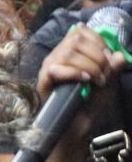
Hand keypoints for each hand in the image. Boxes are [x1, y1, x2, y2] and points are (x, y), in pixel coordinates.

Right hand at [38, 22, 125, 144]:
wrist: (75, 129)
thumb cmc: (89, 106)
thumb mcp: (108, 86)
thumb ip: (114, 71)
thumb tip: (119, 55)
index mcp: (72, 54)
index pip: (80, 31)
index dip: (98, 40)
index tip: (108, 57)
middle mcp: (58, 58)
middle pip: (74, 38)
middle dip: (96, 52)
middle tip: (105, 71)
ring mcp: (48, 69)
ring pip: (66, 53)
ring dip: (88, 64)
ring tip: (97, 80)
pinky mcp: (43, 83)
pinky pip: (55, 69)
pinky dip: (74, 72)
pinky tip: (85, 81)